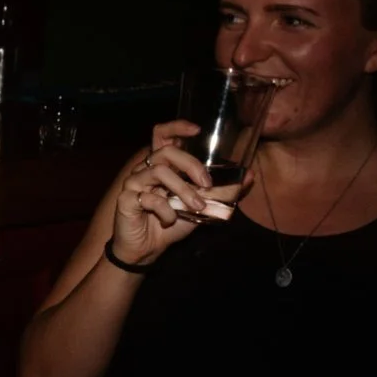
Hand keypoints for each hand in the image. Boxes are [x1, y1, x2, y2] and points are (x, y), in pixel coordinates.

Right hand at [112, 121, 249, 264]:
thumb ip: (222, 192)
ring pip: (159, 171)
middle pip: (166, 151)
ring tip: (196, 207)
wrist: (148, 249)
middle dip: (191, 164)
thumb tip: (249, 176)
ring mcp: (134, 183)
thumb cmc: (172, 224)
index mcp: (162, 166)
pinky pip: (149, 198)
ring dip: (183, 190)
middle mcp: (146, 170)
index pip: (162, 135)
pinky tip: (169, 220)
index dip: (176, 127)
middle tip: (206, 184)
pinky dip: (166, 210)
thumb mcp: (203, 207)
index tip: (197, 130)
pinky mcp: (127, 199)